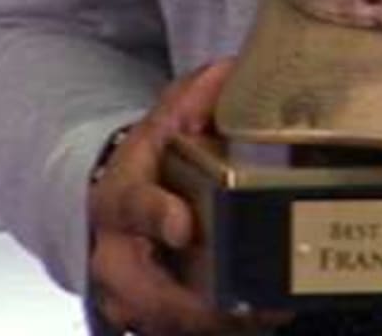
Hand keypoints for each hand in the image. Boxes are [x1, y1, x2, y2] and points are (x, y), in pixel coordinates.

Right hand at [87, 60, 275, 335]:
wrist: (118, 207)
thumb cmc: (148, 168)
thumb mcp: (165, 126)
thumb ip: (193, 100)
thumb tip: (228, 71)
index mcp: (119, 199)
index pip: (133, 205)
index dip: (156, 215)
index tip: (183, 225)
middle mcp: (114, 256)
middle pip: (145, 291)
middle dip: (195, 304)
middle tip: (249, 305)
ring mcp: (126, 297)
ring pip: (163, 324)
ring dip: (214, 324)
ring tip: (267, 315)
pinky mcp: (146, 322)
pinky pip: (175, 334)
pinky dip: (215, 331)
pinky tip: (256, 323)